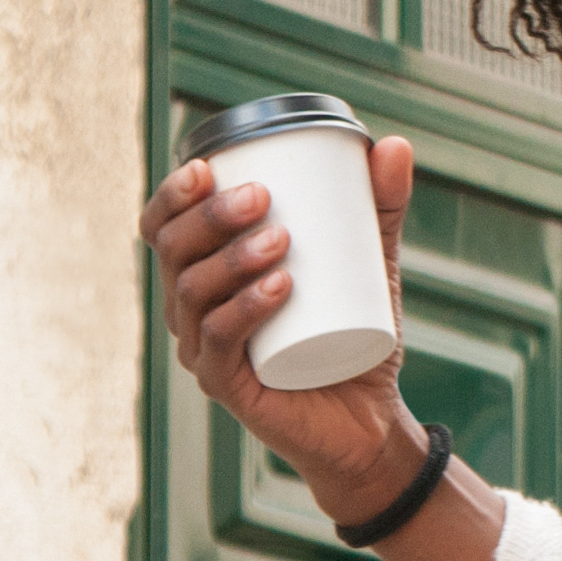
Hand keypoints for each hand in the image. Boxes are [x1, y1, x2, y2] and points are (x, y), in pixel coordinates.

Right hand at [139, 133, 428, 523]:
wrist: (369, 417)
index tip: (207, 166)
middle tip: (263, 199)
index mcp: (206, 273)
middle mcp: (191, 310)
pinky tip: (277, 289)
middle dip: (210, 218)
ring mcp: (203, 350)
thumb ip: (382, 207)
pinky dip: (244, 311)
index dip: (171, 195)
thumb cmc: (352, 332)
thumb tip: (396, 143)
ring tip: (282, 241)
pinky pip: (219, 343)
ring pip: (192, 293)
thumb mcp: (371, 264)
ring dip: (231, 260)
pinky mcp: (227, 387)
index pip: (164, 227)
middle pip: (174, 252)